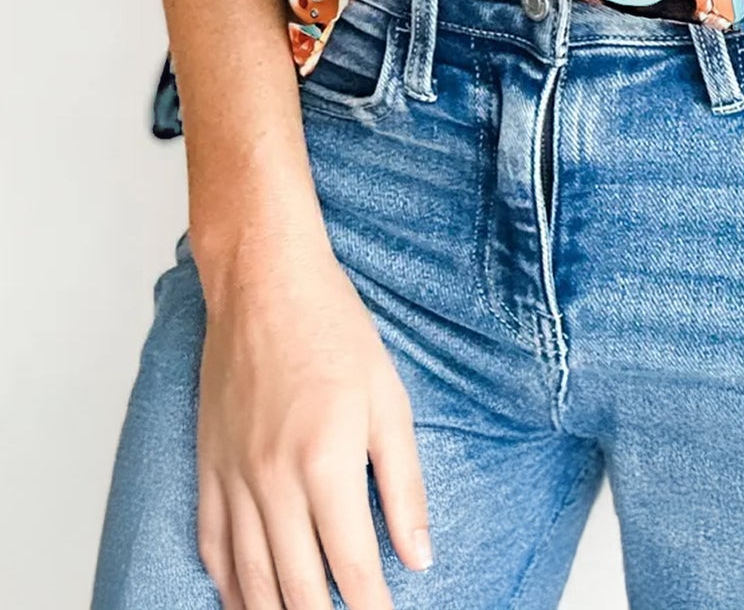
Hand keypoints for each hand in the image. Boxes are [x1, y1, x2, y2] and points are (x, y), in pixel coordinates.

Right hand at [195, 237, 431, 608]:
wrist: (265, 282)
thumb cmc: (333, 329)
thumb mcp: (389, 401)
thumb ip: (404, 485)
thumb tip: (419, 556)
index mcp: (326, 464)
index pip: (352, 569)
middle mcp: (273, 481)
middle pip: (297, 588)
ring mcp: (233, 476)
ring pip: (250, 578)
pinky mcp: (207, 463)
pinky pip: (211, 542)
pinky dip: (228, 582)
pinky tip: (245, 598)